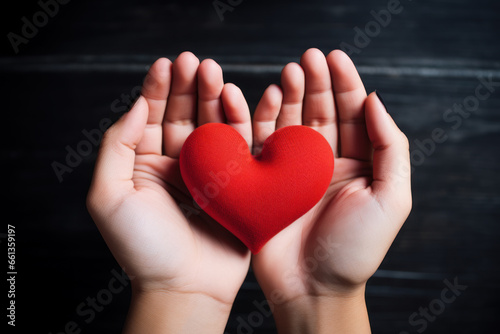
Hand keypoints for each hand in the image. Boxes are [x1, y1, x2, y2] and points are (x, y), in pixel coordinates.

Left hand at [86, 52, 251, 332]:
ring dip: (213, 97)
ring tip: (214, 73)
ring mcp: (209, 173)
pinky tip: (237, 100)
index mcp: (145, 165)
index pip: (151, 117)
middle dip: (188, 86)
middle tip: (195, 61)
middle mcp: (177, 164)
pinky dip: (240, 122)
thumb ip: (117, 146)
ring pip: (212, 125)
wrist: (184, 287)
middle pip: (183, 114)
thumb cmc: (143, 249)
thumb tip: (138, 105)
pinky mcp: (236, 184)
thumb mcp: (108, 196)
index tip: (166, 63)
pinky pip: (239, 147)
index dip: (158, 88)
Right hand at [250, 49, 411, 332]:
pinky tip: (265, 99)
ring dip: (289, 95)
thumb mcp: (391, 199)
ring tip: (289, 72)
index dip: (345, 83)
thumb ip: (391, 147)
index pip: (353, 113)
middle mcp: (325, 162)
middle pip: (320, 111)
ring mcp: (292, 170)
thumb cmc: (355, 251)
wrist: (313, 289)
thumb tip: (375, 100)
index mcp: (358, 163)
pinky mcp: (264, 181)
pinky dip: (262, 119)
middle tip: (309, 57)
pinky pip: (262, 143)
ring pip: (290, 122)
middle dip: (316, 83)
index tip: (335, 57)